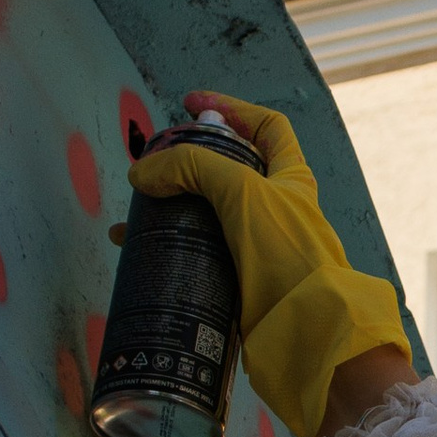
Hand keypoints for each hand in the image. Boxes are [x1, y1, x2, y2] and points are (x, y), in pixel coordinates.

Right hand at [128, 91, 412, 436]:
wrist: (306, 331)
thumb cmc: (288, 254)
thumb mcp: (243, 192)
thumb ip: (194, 168)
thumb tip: (144, 173)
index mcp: (290, 177)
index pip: (265, 126)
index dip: (230, 108)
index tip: (190, 105)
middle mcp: (276, 208)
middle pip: (226, 171)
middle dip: (185, 165)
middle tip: (151, 167)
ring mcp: (256, 246)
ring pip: (205, 216)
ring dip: (167, 211)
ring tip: (131, 218)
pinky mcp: (238, 281)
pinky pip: (198, 254)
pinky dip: (168, 249)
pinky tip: (138, 252)